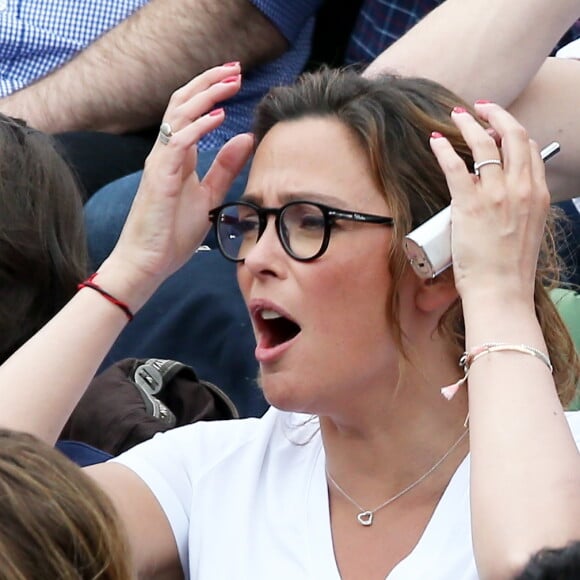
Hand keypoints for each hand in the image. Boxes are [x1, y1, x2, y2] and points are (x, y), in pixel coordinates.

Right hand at [99, 64, 253, 308]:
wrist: (148, 262)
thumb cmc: (172, 232)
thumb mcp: (208, 196)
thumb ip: (225, 168)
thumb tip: (245, 139)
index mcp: (178, 157)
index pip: (191, 112)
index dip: (211, 91)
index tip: (235, 78)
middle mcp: (166, 153)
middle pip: (182, 104)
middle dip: (208, 82)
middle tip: (234, 68)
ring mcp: (160, 163)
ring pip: (177, 116)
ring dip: (205, 96)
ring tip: (229, 83)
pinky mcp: (159, 178)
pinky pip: (176, 143)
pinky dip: (197, 127)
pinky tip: (218, 117)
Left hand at [429, 103, 549, 302]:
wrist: (501, 290)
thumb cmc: (510, 268)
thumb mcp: (527, 231)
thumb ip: (520, 208)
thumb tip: (504, 199)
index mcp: (538, 194)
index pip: (530, 149)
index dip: (513, 132)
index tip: (499, 127)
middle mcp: (521, 188)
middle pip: (512, 136)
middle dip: (496, 115)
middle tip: (481, 108)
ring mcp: (495, 194)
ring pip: (483, 144)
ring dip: (468, 124)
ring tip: (456, 115)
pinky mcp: (468, 204)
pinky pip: (454, 165)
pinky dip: (444, 149)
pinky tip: (436, 140)